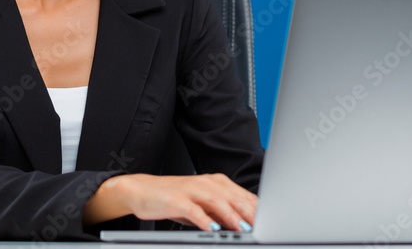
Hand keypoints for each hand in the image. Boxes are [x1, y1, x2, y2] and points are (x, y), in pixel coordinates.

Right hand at [84, 172, 256, 232]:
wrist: (142, 190)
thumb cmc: (174, 199)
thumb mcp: (202, 205)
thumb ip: (222, 212)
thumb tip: (245, 223)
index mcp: (216, 182)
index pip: (242, 195)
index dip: (257, 208)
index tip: (269, 221)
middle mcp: (206, 182)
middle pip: (233, 197)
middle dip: (249, 212)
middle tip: (262, 226)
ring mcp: (191, 189)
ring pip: (216, 201)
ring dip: (231, 215)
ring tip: (243, 228)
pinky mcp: (176, 199)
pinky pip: (193, 210)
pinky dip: (204, 219)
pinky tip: (212, 228)